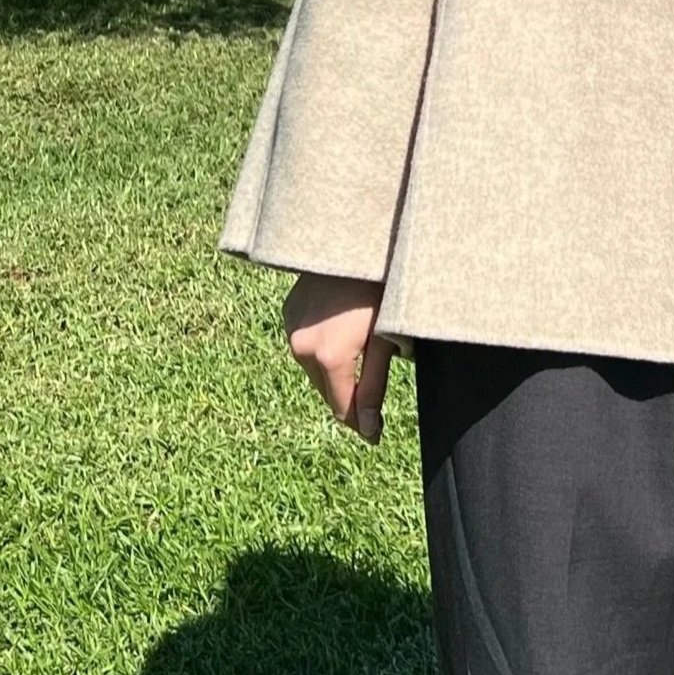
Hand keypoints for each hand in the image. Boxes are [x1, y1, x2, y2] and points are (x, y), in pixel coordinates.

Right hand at [282, 271, 395, 443]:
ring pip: (314, 367)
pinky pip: (305, 343)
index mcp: (329, 356)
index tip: (376, 435)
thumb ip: (374, 387)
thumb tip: (367, 429)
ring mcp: (291, 328)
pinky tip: (341, 332)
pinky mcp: (288, 312)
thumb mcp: (385, 338)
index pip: (342, 407)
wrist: (355, 239)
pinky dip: (321, 347)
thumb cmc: (378, 286)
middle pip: (327, 389)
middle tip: (373, 399)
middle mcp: (302, 346)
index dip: (361, 424)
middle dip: (349, 397)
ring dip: (334, 372)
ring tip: (359, 356)